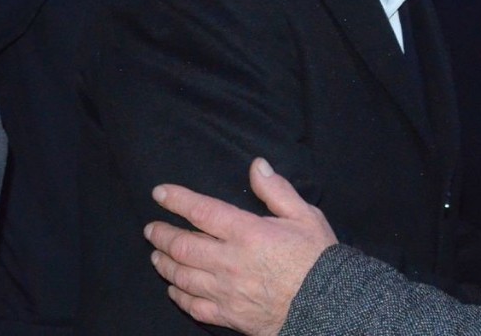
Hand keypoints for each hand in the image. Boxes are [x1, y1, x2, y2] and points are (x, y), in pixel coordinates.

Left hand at [145, 158, 336, 335]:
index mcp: (248, 233)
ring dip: (164, 263)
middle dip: (162, 235)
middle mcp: (230, 262)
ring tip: (156, 255)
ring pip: (182, 276)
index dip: (178, 200)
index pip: (202, 212)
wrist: (328, 305)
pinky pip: (193, 306)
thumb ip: (277, 190)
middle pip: (183, 246)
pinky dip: (178, 295)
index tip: (160, 193)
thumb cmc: (318, 258)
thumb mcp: (305, 215)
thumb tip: (257, 165)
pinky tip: (173, 288)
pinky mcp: (228, 315)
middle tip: (151, 228)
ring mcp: (226, 291)